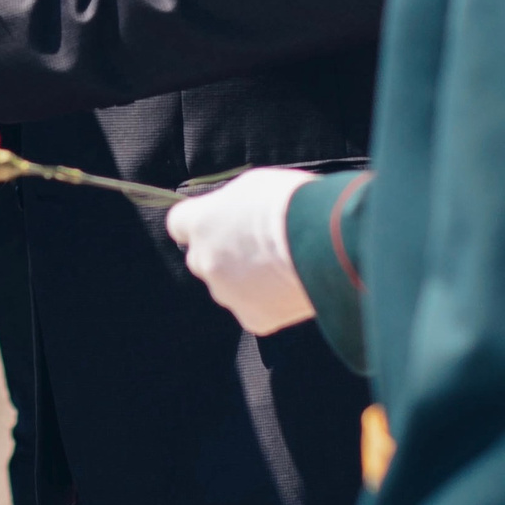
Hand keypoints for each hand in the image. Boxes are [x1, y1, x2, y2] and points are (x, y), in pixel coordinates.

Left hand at [165, 168, 318, 335]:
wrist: (324, 241)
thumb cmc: (292, 203)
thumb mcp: (254, 186)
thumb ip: (232, 205)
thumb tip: (233, 215)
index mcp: (199, 223)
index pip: (180, 224)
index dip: (202, 223)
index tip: (219, 222)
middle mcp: (204, 260)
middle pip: (204, 259)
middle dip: (224, 255)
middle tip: (260, 247)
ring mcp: (226, 293)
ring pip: (231, 288)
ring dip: (249, 280)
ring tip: (287, 265)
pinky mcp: (254, 318)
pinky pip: (257, 311)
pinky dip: (272, 303)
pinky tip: (294, 287)